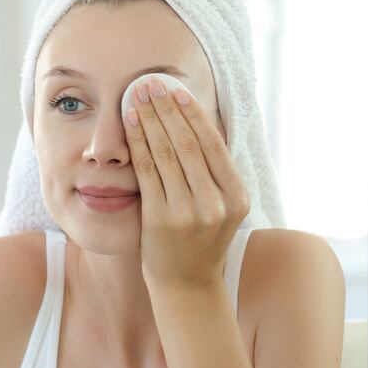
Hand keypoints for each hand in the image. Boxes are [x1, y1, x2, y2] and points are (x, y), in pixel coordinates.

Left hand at [122, 78, 248, 288]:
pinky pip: (147, 172)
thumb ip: (214, 172)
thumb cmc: (199, 238)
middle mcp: (216, 204)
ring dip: (149, 120)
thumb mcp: (220, 207)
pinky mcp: (161, 220)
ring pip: (166, 154)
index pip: (212, 144)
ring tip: (137, 96)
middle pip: (188, 144)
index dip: (192, 113)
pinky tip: (130, 123)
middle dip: (166, 109)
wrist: (186, 284)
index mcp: (236, 197)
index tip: (176, 89)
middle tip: (150, 83)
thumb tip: (196, 119)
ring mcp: (188, 213)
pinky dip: (137, 143)